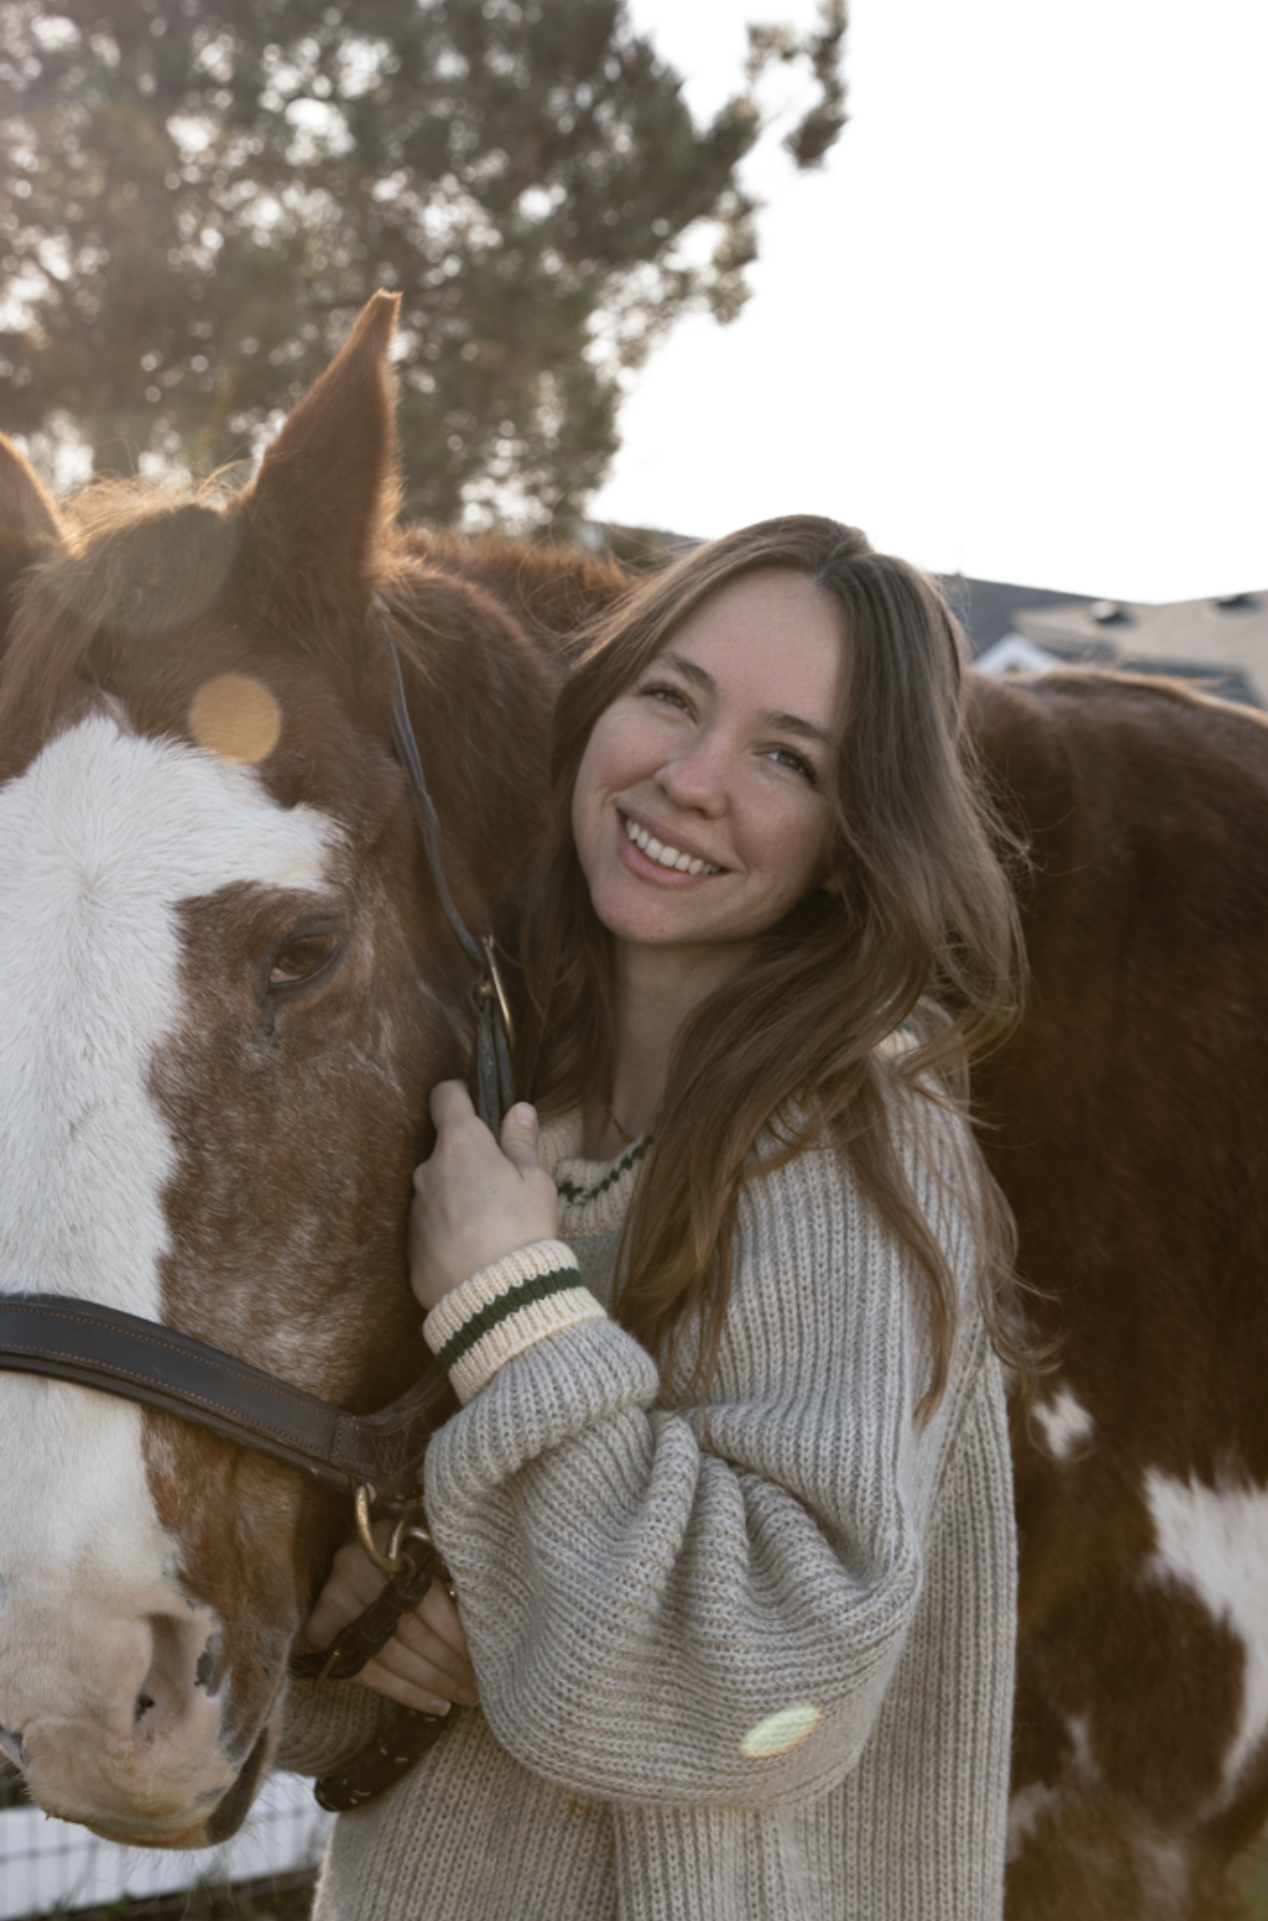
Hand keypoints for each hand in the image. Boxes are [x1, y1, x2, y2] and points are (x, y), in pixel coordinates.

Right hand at [303, 1534, 478, 1716]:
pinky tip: (433, 1703)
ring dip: (430, 1684)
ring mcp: (333, 1600)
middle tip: (476, 1688)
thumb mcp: (424, 1547)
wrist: (355, 1550)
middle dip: (448, 1665)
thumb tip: (483, 1630)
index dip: (456, 1635)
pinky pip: (366, 1672)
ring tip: (460, 1699)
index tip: (484, 1659)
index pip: (427, 1600)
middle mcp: (356, 1570)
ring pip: (389, 1657)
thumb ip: (445, 1577)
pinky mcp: (319, 1629)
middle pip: (408, 1631)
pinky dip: (403, 1691)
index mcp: (387, 1543)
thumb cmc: (401, 1551)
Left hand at [409, 1081, 558, 1310]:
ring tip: (489, 1227)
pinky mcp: (410, 1245)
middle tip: (501, 1186)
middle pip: (445, 1150)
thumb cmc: (522, 1231)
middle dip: (468, 1159)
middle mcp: (428, 1170)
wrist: (496, 1300)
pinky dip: (448, 1230)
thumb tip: (518, 1109)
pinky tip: (473, 1252)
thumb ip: (521, 1142)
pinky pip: (430, 1225)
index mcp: (461, 1145)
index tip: (476, 1104)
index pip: (445, 1096)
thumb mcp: (535, 1182)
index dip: (460, 1094)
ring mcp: (415, 1208)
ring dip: (457, 1196)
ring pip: (437, 1188)